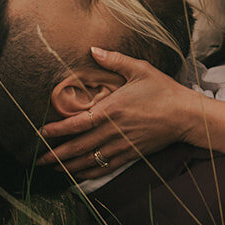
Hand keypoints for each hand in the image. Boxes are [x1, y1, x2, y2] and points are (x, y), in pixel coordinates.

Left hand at [36, 47, 199, 179]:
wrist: (186, 116)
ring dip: (69, 166)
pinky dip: (89, 173)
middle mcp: (114, 130)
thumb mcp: (140, 69)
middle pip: (79, 147)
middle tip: (38, 160)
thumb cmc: (163, 90)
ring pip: (90, 160)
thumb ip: (114, 60)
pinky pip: (105, 168)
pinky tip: (77, 175)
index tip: (42, 134)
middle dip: (57, 155)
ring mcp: (122, 145)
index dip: (58, 131)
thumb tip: (93, 49)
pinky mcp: (131, 154)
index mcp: (112, 109)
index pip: (78, 123)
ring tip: (52, 170)